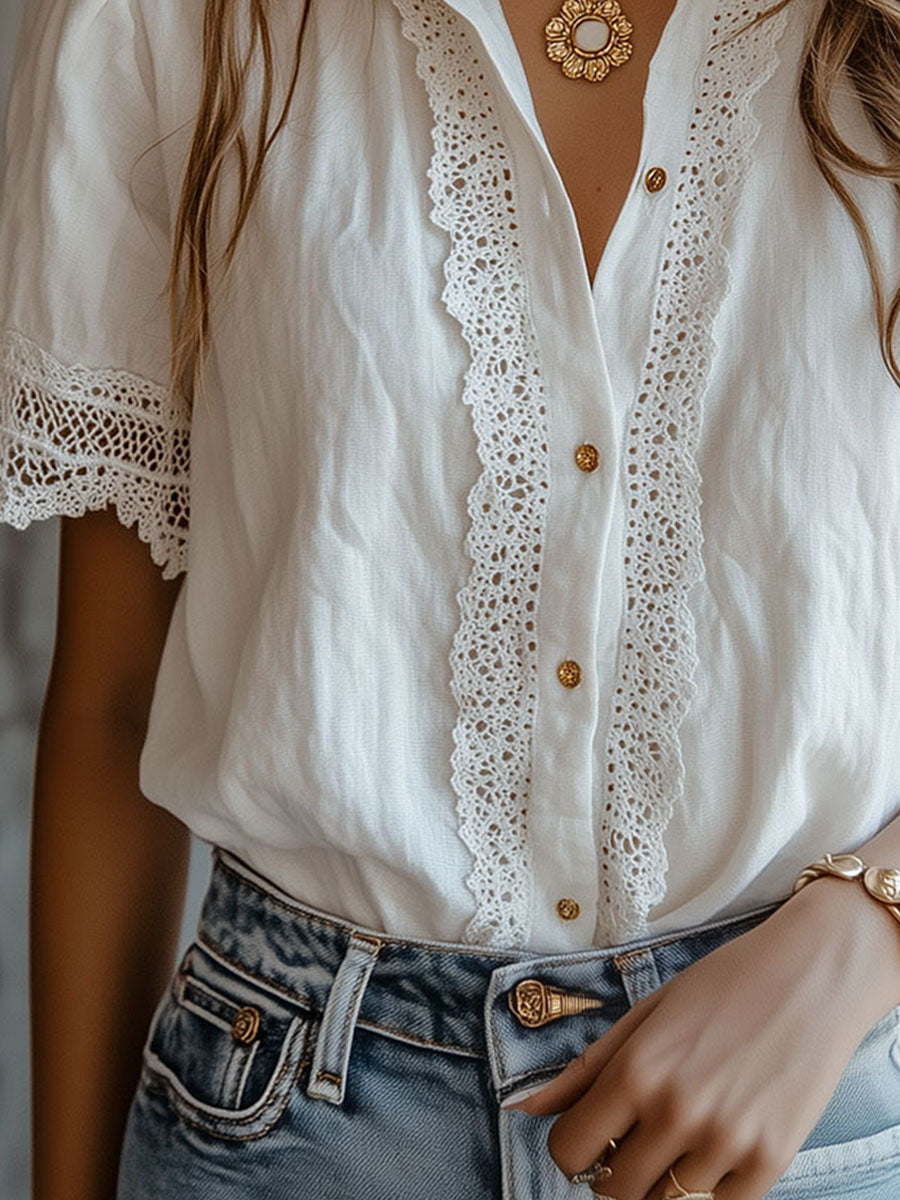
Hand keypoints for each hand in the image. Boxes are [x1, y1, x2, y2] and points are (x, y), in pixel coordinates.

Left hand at [505, 881, 899, 1199]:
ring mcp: (726, 1142)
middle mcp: (676, 1112)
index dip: (572, 1148)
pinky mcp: (771, 1161)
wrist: (812, 975)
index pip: (570, 1151)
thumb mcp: (646, 1013)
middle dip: (613, 1168)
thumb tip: (523, 1108)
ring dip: (662, 1176)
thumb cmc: (723, 984)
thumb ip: (585, 1068)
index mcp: (637, 1071)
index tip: (589, 1135)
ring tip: (682, 1128)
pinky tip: (719, 1138)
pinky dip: (711, 1183)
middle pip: (614, 1189)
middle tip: (635, 1135)